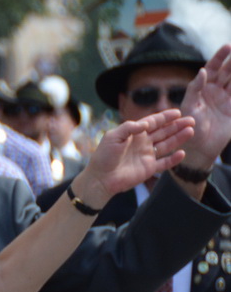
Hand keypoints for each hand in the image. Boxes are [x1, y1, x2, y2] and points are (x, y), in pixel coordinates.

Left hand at [77, 109, 193, 204]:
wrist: (100, 178)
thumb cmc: (103, 156)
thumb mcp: (112, 137)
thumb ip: (128, 128)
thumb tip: (146, 124)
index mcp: (133, 134)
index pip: (152, 123)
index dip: (165, 117)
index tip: (178, 112)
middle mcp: (142, 143)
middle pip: (163, 132)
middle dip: (177, 126)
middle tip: (191, 120)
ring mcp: (146, 156)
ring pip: (167, 145)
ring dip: (179, 138)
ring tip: (190, 131)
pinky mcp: (148, 169)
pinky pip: (164, 163)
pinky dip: (174, 159)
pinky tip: (182, 153)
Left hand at [180, 45, 230, 167]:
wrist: (199, 147)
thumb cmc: (188, 127)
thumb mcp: (189, 107)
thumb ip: (194, 89)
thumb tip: (202, 71)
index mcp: (202, 88)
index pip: (212, 68)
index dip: (219, 57)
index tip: (227, 46)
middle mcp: (215, 90)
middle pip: (227, 71)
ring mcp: (227, 98)